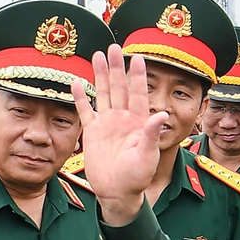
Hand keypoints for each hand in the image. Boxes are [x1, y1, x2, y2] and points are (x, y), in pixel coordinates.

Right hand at [82, 45, 167, 225]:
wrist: (117, 192)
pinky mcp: (93, 131)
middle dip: (117, 67)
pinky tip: (77, 82)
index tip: (137, 57)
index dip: (138, 76)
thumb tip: (162, 114)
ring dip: (101, 75)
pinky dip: (81, 97)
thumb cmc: (136, 177)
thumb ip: (152, 134)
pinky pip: (86, 110)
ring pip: (104, 93)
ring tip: (98, 55)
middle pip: (120, 87)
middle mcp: (123, 118)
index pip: (139, 93)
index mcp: (139, 122)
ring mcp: (107, 123)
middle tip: (114, 47)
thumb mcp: (147, 156)